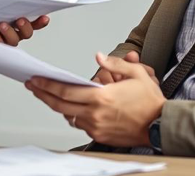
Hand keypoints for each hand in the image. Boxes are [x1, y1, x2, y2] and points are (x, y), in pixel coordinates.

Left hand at [0, 15, 49, 46]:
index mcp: (18, 22)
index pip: (34, 23)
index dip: (40, 22)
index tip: (45, 17)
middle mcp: (13, 32)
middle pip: (26, 33)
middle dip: (24, 27)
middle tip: (19, 21)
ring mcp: (3, 40)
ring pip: (12, 41)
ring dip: (7, 34)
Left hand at [26, 52, 165, 147]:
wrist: (161, 125)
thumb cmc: (150, 101)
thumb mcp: (136, 74)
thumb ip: (114, 63)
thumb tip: (98, 57)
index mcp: (101, 98)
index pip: (65, 91)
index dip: (47, 85)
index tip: (35, 80)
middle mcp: (95, 114)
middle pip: (60, 105)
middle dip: (44, 95)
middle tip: (33, 87)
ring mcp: (97, 127)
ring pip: (70, 116)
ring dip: (60, 107)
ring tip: (52, 96)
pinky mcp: (100, 137)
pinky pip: (82, 125)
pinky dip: (76, 116)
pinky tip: (75, 108)